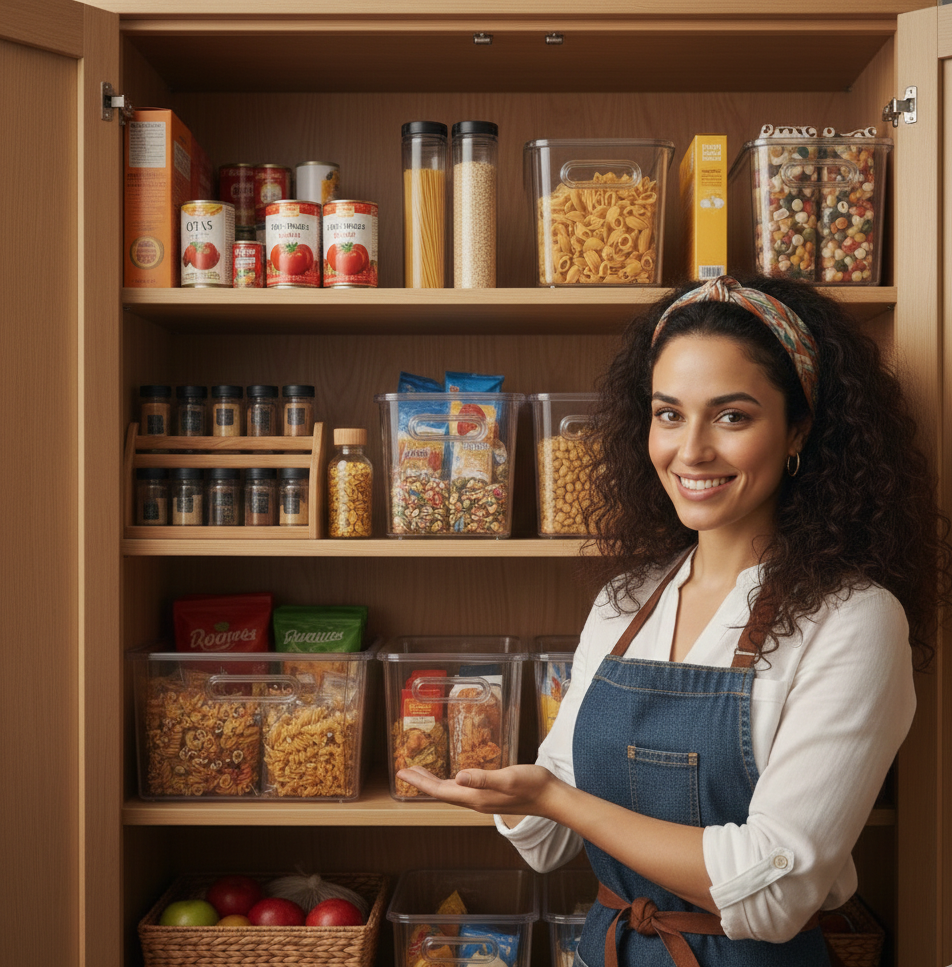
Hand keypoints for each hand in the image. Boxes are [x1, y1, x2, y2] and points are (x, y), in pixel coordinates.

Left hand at [396, 764, 562, 816]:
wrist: (552, 797)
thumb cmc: (533, 785)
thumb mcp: (508, 777)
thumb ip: (483, 778)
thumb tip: (458, 777)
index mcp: (476, 797)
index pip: (441, 791)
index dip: (421, 782)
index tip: (402, 773)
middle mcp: (476, 801)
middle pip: (442, 792)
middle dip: (422, 782)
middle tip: (403, 772)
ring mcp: (483, 799)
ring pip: (451, 791)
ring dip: (433, 783)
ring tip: (420, 774)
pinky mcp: (490, 795)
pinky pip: (462, 790)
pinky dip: (449, 783)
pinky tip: (450, 778)